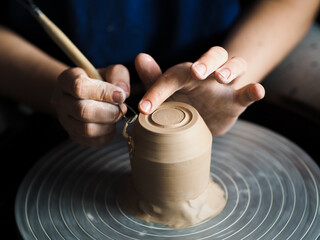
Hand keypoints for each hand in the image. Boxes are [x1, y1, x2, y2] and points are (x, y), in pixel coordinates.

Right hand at [51, 65, 129, 145]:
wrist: (85, 95)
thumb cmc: (99, 81)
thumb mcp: (109, 71)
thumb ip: (118, 74)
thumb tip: (122, 91)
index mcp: (66, 79)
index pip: (79, 87)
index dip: (103, 92)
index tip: (121, 95)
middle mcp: (61, 100)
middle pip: (83, 111)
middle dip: (109, 112)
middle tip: (122, 108)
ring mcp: (65, 120)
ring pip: (87, 129)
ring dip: (109, 124)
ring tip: (118, 116)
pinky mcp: (73, 134)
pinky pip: (92, 141)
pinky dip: (107, 135)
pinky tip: (112, 125)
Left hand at [135, 47, 264, 135]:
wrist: (203, 119)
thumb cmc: (182, 101)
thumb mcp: (167, 94)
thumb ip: (154, 78)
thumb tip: (140, 57)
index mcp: (187, 73)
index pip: (173, 75)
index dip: (158, 90)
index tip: (145, 109)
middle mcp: (208, 74)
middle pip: (215, 55)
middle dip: (206, 61)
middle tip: (196, 72)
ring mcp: (225, 86)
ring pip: (236, 65)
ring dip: (229, 68)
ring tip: (221, 77)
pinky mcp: (236, 101)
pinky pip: (248, 93)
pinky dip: (253, 91)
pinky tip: (258, 91)